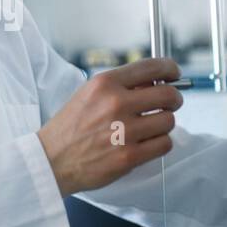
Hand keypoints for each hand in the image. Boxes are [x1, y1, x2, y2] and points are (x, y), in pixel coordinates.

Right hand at [37, 58, 183, 196]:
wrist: (52, 159)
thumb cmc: (70, 128)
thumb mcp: (89, 94)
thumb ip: (120, 87)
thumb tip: (155, 83)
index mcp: (105, 83)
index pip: (152, 67)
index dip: (170, 69)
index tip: (173, 74)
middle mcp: (115, 104)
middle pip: (168, 95)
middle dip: (174, 99)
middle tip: (169, 104)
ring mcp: (123, 131)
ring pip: (168, 121)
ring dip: (164, 124)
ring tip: (150, 127)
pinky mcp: (129, 156)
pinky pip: (164, 144)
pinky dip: (160, 143)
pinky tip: (147, 143)